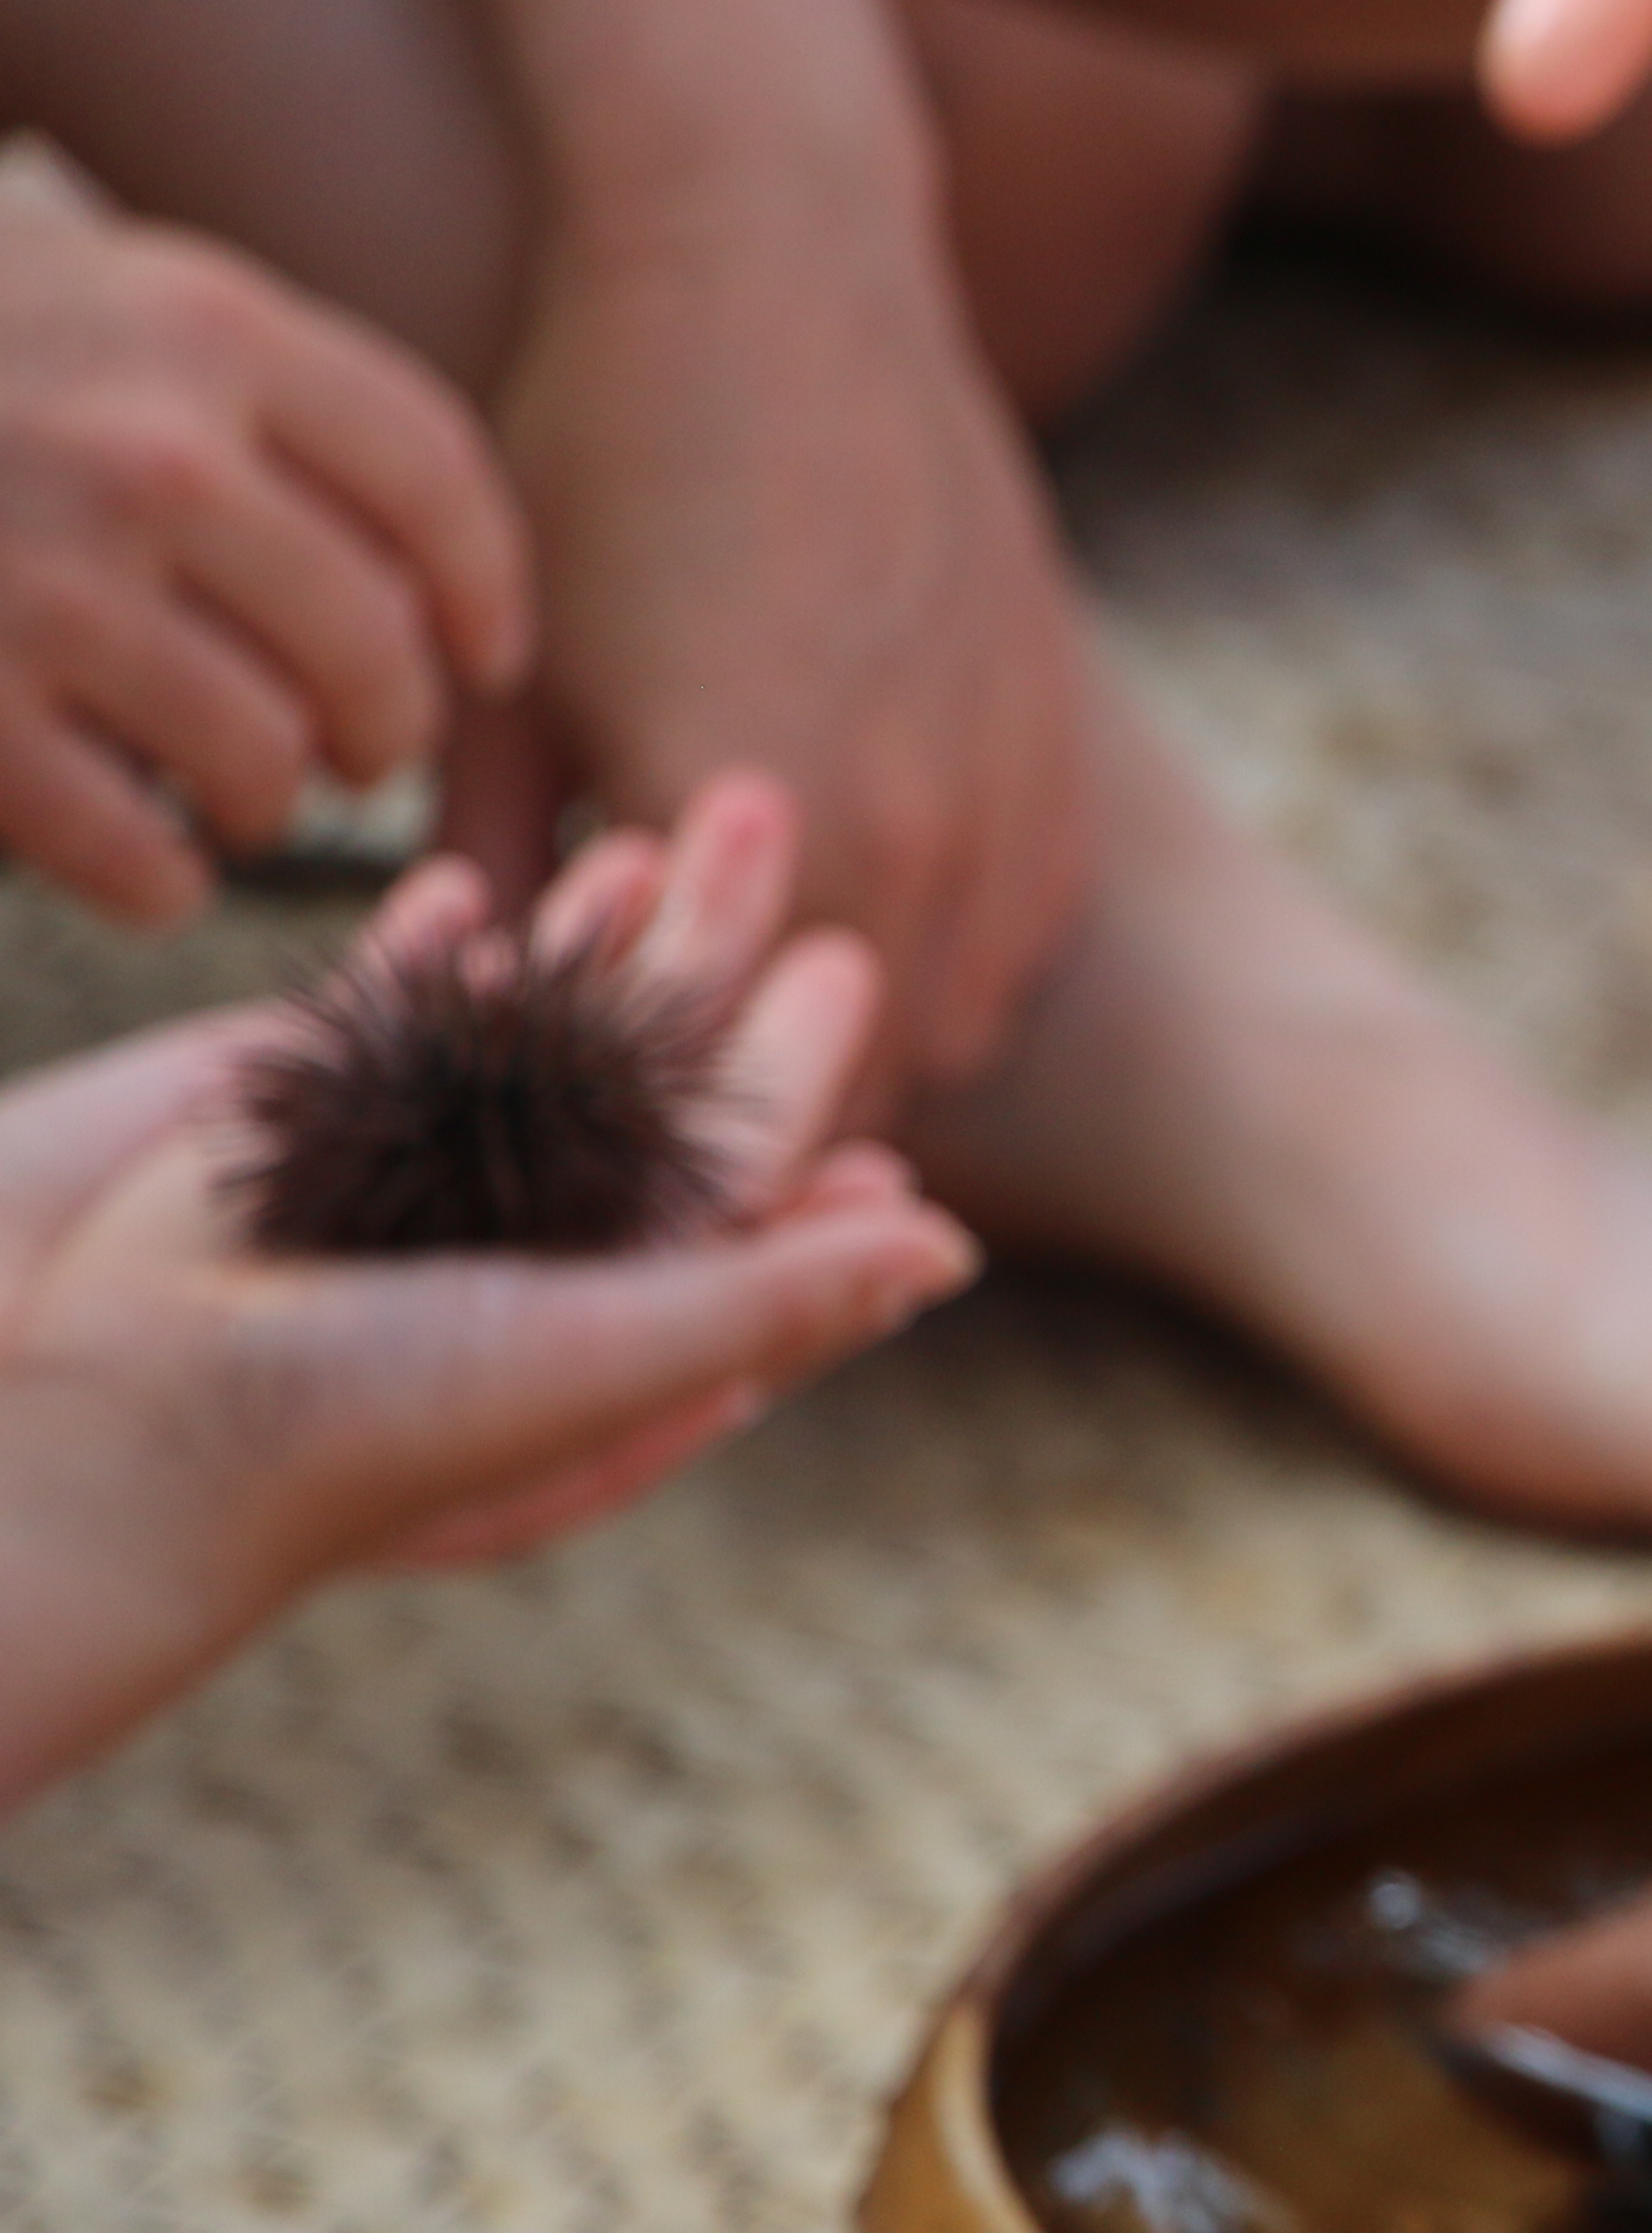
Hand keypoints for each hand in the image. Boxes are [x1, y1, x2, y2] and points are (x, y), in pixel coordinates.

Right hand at [0, 144, 529, 925]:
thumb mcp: (116, 295)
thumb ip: (267, 394)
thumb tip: (434, 572)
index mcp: (210, 331)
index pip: (435, 482)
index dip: (486, 593)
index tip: (490, 659)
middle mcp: (152, 452)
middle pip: (371, 646)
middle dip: (386, 727)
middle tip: (364, 753)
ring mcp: (46, 578)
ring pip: (265, 759)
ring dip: (267, 803)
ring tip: (245, 798)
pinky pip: (126, 847)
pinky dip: (159, 881)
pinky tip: (157, 870)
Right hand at [0, 771, 976, 1808]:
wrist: (119, 1420)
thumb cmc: (377, 1419)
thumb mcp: (613, 1355)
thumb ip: (779, 1295)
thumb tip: (952, 1250)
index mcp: (613, 1296)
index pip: (743, 1159)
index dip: (800, 1064)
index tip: (856, 959)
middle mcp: (521, 1235)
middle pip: (650, 1067)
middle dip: (711, 947)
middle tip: (765, 812)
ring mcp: (407, 1175)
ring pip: (532, 1025)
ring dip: (597, 928)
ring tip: (657, 828)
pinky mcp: (298, 1124)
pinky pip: (392, 1017)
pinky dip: (445, 949)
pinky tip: (490, 883)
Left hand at [478, 222, 1096, 1096]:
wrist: (785, 280)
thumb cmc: (610, 461)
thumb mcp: (503, 679)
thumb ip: (486, 871)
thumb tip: (465, 1014)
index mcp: (757, 824)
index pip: (704, 1077)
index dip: (629, 1142)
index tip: (569, 1153)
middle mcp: (912, 831)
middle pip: (835, 1082)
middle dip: (741, 1125)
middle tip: (649, 1129)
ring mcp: (1008, 802)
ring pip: (940, 1039)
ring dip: (851, 1060)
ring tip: (748, 1040)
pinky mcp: (1064, 768)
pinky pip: (1013, 952)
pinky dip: (939, 979)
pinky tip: (854, 940)